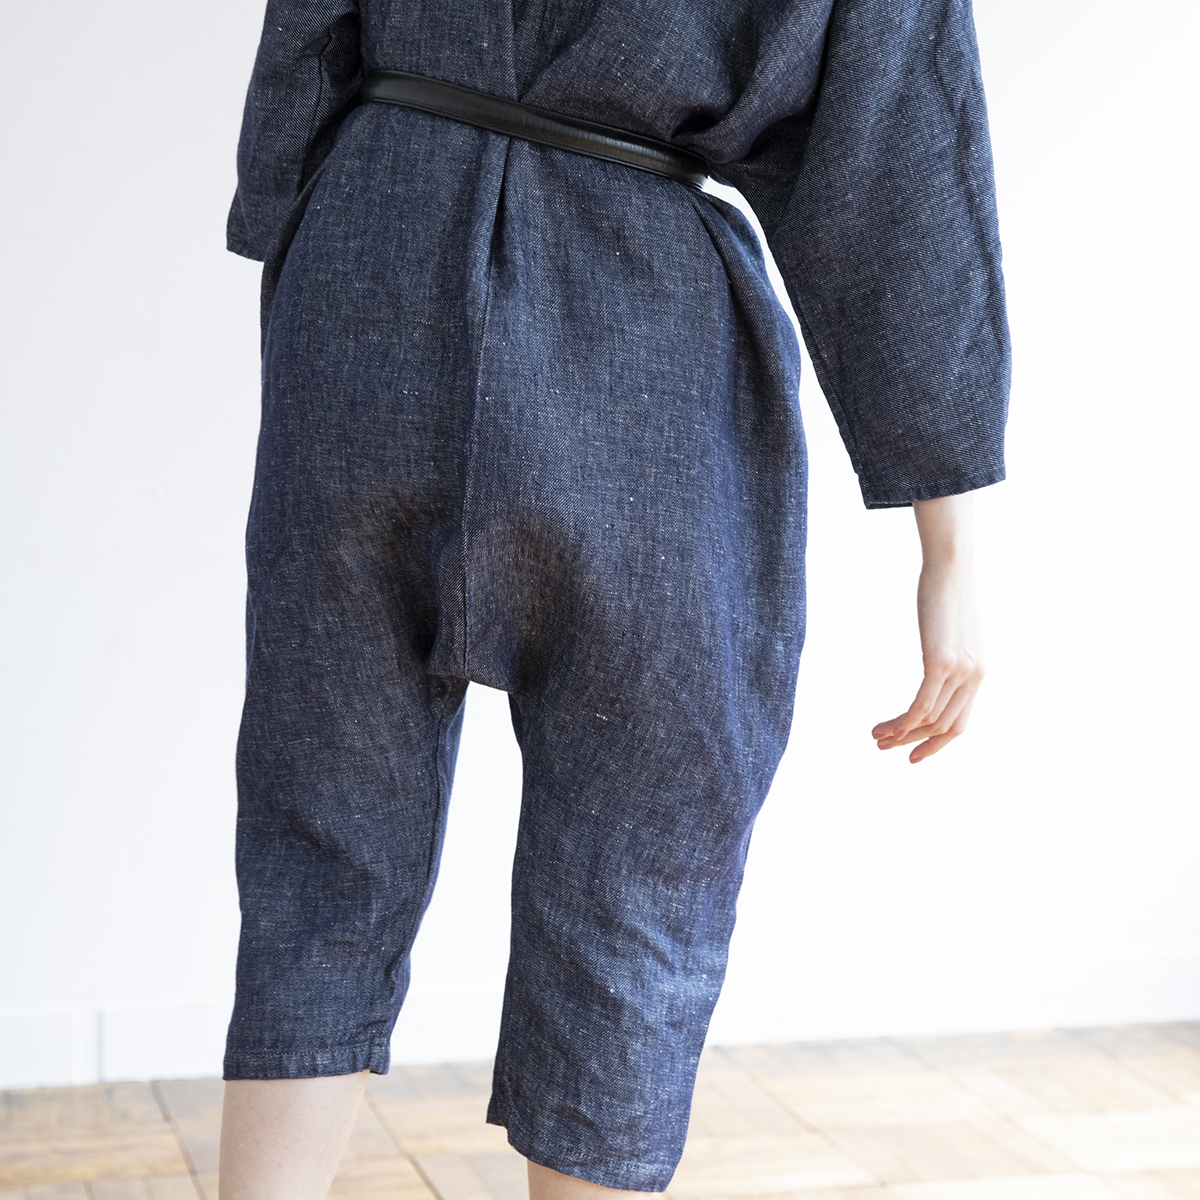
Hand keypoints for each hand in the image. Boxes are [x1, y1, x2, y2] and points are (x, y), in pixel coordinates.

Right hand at [872, 493, 984, 763]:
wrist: (951, 568)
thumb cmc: (946, 594)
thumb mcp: (949, 631)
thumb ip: (947, 654)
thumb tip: (935, 664)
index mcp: (978, 673)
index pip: (959, 724)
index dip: (935, 745)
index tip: (911, 755)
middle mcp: (974, 677)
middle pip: (944, 727)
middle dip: (913, 743)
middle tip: (882, 746)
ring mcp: (959, 671)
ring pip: (929, 720)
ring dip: (900, 734)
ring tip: (875, 736)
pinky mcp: (940, 662)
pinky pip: (921, 705)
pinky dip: (902, 722)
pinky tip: (884, 727)